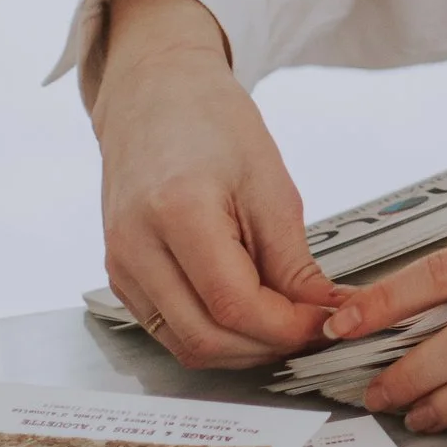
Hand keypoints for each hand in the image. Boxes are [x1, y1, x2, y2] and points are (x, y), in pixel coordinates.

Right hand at [91, 0, 331, 366]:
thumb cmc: (211, 123)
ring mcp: (120, 266)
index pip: (234, 304)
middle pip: (206, 338)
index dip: (287, 327)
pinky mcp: (120, 277)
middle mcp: (136, 247)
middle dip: (269, 347)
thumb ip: (292, 258)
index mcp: (177, 212)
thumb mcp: (268, 181)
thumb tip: (320, 311)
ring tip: (287, 322)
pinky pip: (169, 330)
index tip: (326, 320)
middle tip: (314, 328)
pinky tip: (249, 314)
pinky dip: (215, 334)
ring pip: (185, 345)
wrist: (154, 96)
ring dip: (243, 350)